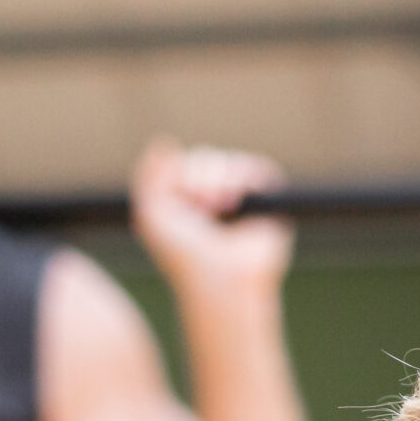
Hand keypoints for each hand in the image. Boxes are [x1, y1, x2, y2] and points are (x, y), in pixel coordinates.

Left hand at [128, 139, 292, 300]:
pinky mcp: (269, 204)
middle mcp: (215, 204)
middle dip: (201, 175)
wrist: (219, 277)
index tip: (180, 202)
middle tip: (203, 205)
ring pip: (230, 162)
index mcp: (187, 207)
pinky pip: (259, 169)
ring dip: (221, 177)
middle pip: (207, 159)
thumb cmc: (183, 254)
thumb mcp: (151, 214)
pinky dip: (247, 176)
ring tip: (223, 203)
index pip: (183, 166)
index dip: (180, 174)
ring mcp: (243, 203)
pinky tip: (238, 199)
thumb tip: (165, 143)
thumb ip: (150, 177)